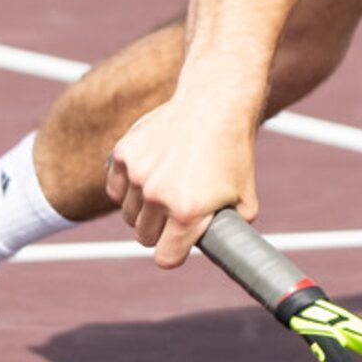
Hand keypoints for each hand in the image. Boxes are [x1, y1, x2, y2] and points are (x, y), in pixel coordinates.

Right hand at [105, 99, 257, 269]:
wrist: (215, 104)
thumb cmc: (233, 152)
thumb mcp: (245, 199)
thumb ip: (232, 231)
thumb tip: (226, 252)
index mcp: (188, 212)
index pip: (165, 258)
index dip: (174, 253)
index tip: (180, 244)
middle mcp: (158, 195)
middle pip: (144, 237)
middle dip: (160, 230)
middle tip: (176, 211)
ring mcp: (138, 173)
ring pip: (128, 213)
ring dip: (143, 208)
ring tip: (166, 188)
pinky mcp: (123, 154)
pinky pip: (115, 188)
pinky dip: (127, 186)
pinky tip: (147, 176)